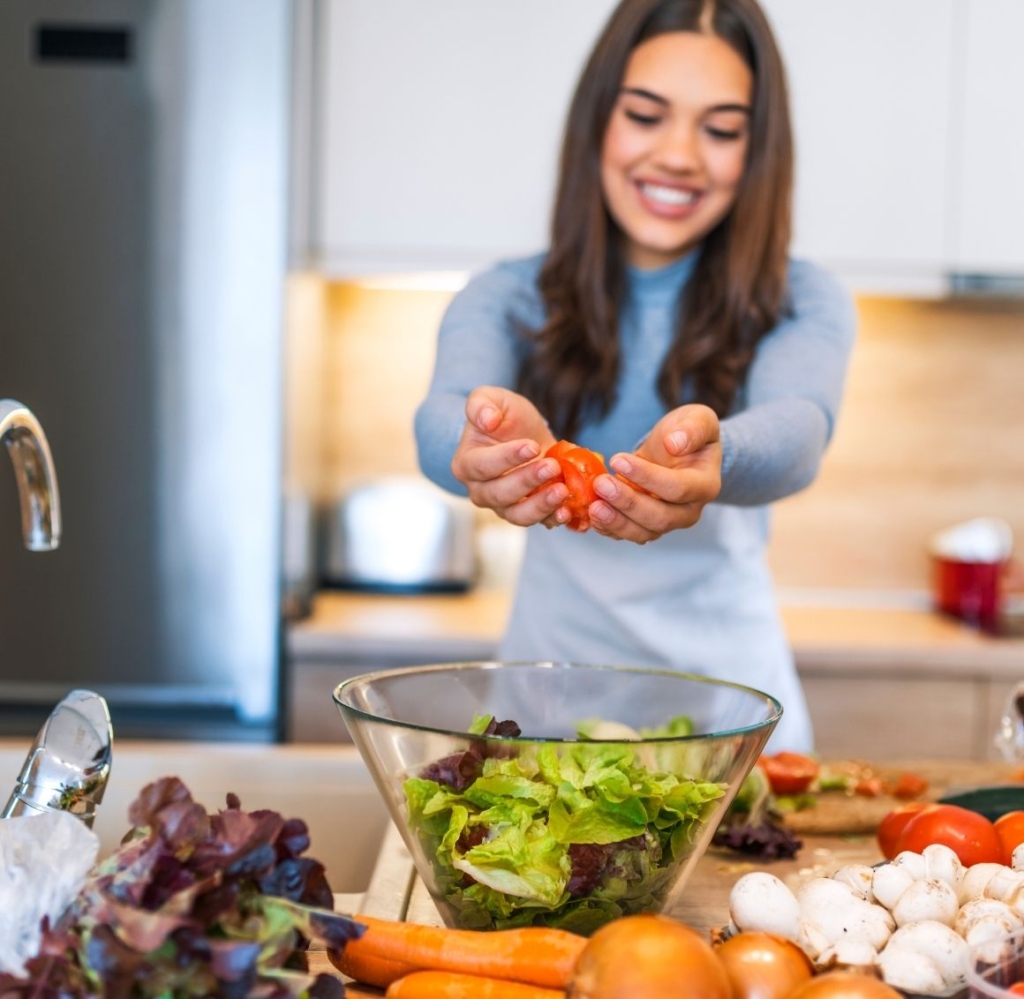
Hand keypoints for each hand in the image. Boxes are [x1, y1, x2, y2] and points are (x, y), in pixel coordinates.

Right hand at [450, 386, 569, 526]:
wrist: (522, 435)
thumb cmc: (502, 418)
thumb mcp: (491, 399)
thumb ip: (481, 404)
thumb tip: (487, 420)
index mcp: (466, 464)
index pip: (482, 466)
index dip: (507, 458)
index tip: (532, 446)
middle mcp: (480, 490)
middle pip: (500, 494)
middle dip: (528, 481)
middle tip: (552, 467)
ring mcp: (503, 506)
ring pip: (517, 515)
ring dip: (541, 506)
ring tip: (563, 491)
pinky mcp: (525, 512)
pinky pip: (537, 521)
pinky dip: (552, 518)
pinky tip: (568, 510)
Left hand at [586, 404, 721, 543]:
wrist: (676, 449)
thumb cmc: (687, 433)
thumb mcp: (698, 419)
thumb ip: (692, 428)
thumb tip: (674, 443)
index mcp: (705, 485)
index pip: (678, 488)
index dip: (647, 477)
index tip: (618, 459)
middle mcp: (689, 511)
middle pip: (660, 517)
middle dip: (628, 503)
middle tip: (601, 484)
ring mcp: (668, 522)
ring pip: (644, 532)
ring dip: (616, 522)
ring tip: (593, 506)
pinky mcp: (647, 525)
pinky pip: (629, 534)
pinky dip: (610, 529)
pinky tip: (592, 516)